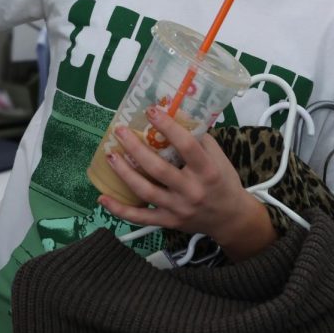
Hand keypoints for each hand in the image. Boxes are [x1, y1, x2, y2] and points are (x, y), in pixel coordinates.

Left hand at [98, 107, 275, 259]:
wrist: (231, 219)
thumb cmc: (223, 182)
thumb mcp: (218, 157)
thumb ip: (198, 139)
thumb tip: (175, 115)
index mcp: (207, 171)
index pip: (186, 146)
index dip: (167, 126)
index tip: (151, 111)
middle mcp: (191, 190)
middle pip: (158, 168)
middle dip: (135, 148)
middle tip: (119, 131)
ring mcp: (178, 208)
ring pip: (145, 191)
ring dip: (124, 172)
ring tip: (110, 155)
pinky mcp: (168, 222)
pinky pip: (140, 217)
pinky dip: (120, 210)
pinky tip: (102, 198)